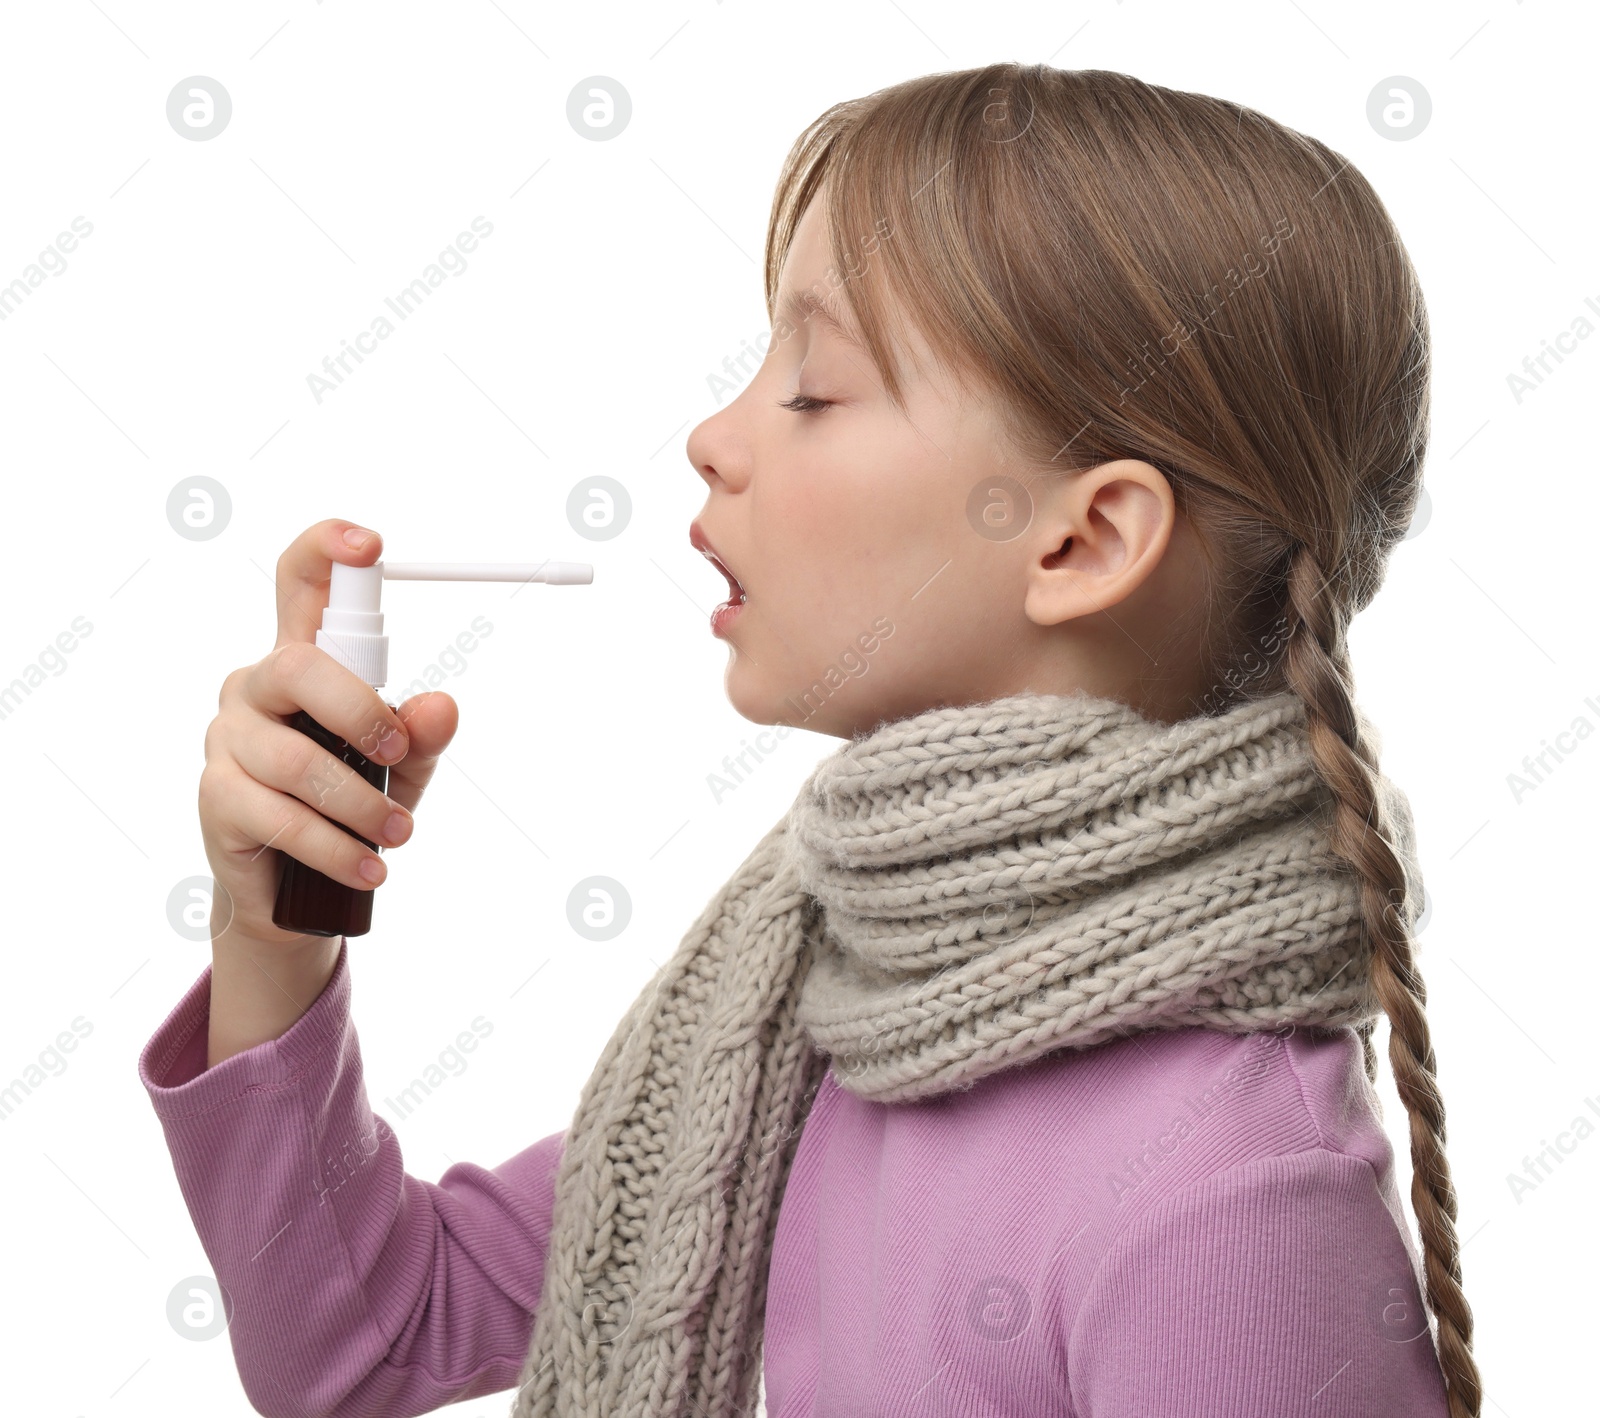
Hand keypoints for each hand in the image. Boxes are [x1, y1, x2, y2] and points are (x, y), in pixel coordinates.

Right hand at [197, 519, 459, 952]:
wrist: (297, 889)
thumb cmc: (349, 805)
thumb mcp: (402, 768)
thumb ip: (421, 735)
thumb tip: (443, 706)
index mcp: (303, 661)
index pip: (301, 583)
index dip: (328, 551)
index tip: (370, 543)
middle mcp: (257, 687)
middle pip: (298, 665)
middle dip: (361, 711)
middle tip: (399, 756)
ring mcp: (229, 739)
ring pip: (295, 758)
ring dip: (360, 803)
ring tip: (399, 832)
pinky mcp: (217, 797)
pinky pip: (281, 817)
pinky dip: (337, 848)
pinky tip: (370, 867)